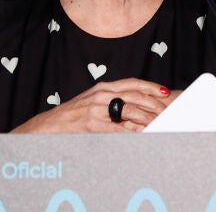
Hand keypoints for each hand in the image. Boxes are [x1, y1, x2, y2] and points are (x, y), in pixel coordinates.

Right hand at [10, 78, 171, 132]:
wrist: (49, 126)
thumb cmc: (72, 116)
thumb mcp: (93, 102)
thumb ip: (113, 103)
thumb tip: (135, 112)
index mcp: (103, 87)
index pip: (132, 83)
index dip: (150, 86)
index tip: (164, 91)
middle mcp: (101, 94)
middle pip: (135, 95)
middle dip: (154, 102)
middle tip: (167, 109)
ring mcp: (97, 108)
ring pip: (130, 110)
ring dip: (147, 116)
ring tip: (159, 121)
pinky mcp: (93, 123)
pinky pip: (118, 128)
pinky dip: (132, 131)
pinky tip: (141, 133)